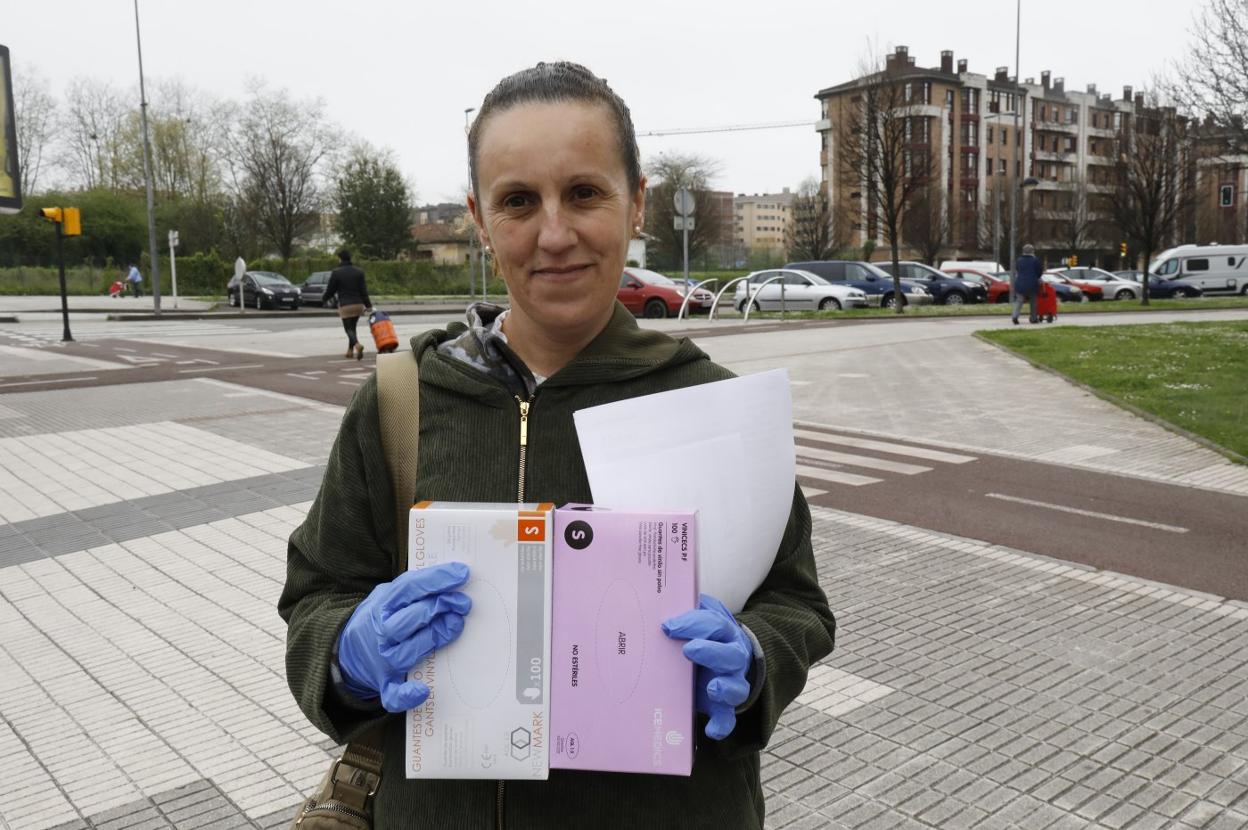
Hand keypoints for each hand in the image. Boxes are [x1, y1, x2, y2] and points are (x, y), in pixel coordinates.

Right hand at [337, 562, 471, 711]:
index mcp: (383, 605)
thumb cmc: (383, 617)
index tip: (462, 573)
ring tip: (456, 624)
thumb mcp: (390, 594)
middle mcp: (382, 632)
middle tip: (463, 603)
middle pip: (410, 619)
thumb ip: (415, 588)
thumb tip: (454, 578)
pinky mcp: (386, 684)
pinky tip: (422, 691)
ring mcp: (384, 659)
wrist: (349, 649)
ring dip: (435, 638)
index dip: (438, 579)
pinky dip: (406, 695)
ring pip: (409, 651)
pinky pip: (394, 694)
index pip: (410, 588)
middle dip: (440, 607)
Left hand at [661, 593, 753, 739]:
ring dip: (725, 688)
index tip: (668, 626)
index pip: (713, 624)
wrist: (728, 657)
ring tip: (713, 687)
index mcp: (724, 632)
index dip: (693, 624)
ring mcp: (730, 682)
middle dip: (711, 651)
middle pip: (730, 655)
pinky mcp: (723, 705)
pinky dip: (722, 725)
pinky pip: (728, 718)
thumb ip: (690, 609)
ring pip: (736, 688)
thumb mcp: (702, 617)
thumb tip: (665, 597)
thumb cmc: (706, 635)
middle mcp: (732, 657)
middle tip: (689, 650)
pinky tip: (711, 731)